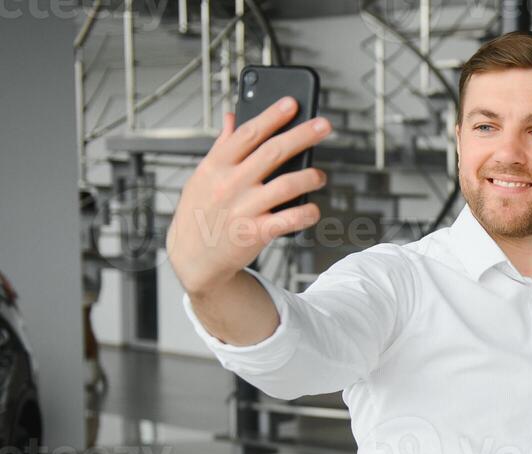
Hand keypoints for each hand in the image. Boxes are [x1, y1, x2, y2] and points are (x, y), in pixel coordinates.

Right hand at [166, 97, 332, 294]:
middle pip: (272, 152)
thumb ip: (221, 147)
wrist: (193, 258)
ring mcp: (243, 208)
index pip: (248, 133)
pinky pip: (288, 220)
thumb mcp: (202, 176)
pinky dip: (306, 213)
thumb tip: (232, 116)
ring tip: (320, 175)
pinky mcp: (254, 233)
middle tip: (324, 125)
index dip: (271, 116)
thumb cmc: (200, 212)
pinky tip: (315, 209)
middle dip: (301, 136)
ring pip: (284, 185)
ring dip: (308, 177)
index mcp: (216, 165)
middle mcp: (229, 183)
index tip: (292, 103)